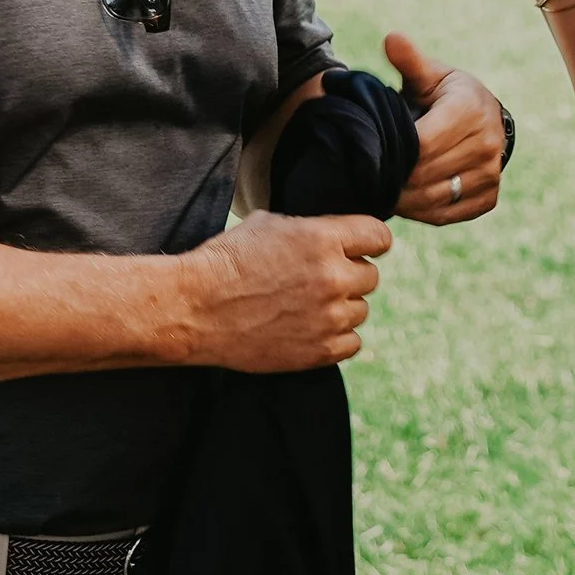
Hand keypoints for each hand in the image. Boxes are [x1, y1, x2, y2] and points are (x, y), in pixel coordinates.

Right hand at [177, 208, 390, 366]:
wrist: (195, 308)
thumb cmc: (225, 261)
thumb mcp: (268, 224)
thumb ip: (311, 229)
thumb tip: (333, 234)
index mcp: (323, 239)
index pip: (379, 237)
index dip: (370, 242)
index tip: (362, 248)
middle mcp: (333, 277)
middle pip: (370, 276)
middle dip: (349, 275)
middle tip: (318, 279)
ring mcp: (329, 317)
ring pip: (360, 310)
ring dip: (341, 307)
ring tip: (305, 306)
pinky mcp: (320, 350)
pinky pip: (352, 343)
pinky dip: (336, 337)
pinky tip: (310, 328)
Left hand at [387, 29, 505, 225]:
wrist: (484, 118)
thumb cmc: (445, 94)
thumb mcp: (428, 75)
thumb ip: (409, 61)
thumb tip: (391, 38)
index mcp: (470, 109)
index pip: (422, 144)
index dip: (393, 153)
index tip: (371, 152)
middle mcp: (488, 144)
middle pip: (425, 174)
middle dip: (394, 177)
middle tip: (368, 175)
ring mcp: (491, 173)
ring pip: (434, 198)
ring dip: (403, 199)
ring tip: (381, 188)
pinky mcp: (489, 197)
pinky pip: (446, 214)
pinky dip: (420, 212)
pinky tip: (403, 200)